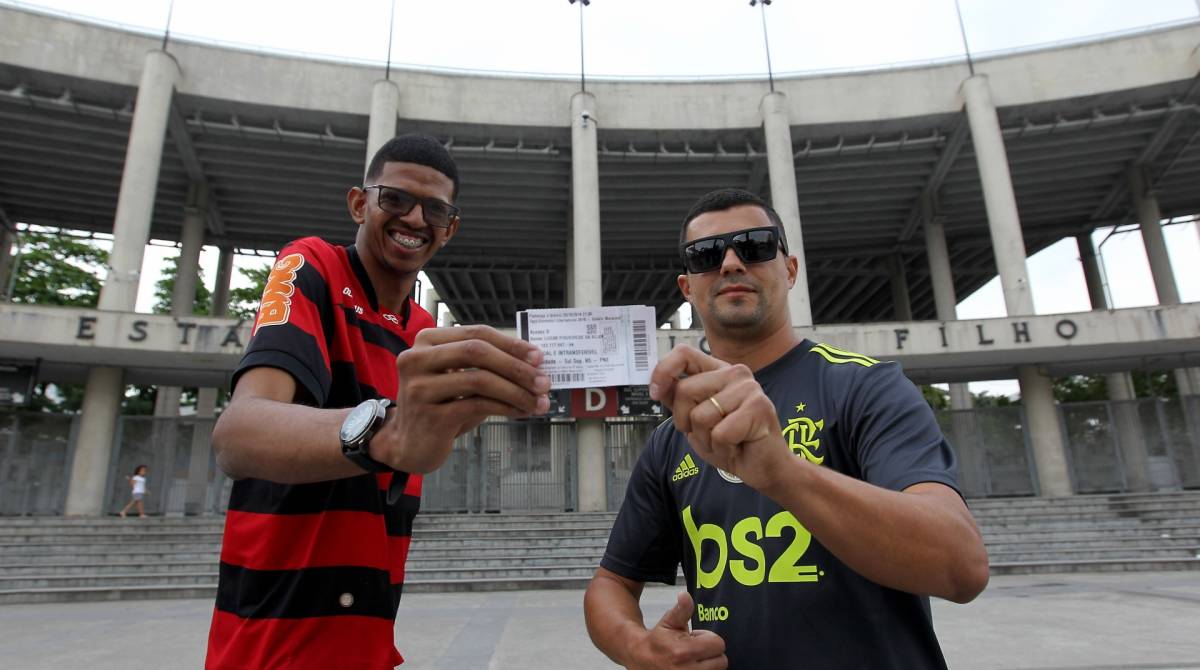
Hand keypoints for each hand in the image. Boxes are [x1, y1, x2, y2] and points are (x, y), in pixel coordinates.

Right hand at [370, 325, 550, 472]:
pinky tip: (521, 412)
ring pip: (479, 380)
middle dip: (516, 366)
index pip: (476, 332)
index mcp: (427, 341)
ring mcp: (420, 387)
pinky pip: (477, 405)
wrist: (408, 444)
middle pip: (477, 352)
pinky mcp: (429, 415)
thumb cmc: (441, 407)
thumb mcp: (460, 379)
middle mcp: (417, 359)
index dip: (510, 343)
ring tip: (539, 401)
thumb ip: (487, 366)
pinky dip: (506, 407)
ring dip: (516, 390)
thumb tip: (533, 364)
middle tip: (544, 381)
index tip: (539, 357)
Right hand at [627, 591, 726, 669]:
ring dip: (709, 664)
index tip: (695, 638)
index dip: (708, 638)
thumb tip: (685, 595)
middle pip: (721, 661)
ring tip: (694, 658)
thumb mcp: (669, 621)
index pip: (718, 644)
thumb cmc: (658, 640)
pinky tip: (693, 665)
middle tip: (696, 650)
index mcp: (683, 652)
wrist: (641, 659)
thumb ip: (682, 609)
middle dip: (711, 653)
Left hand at [649, 345, 791, 491]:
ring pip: (700, 416)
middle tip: (708, 434)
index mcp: (718, 371)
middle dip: (685, 422)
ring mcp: (749, 388)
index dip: (663, 371)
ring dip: (706, 439)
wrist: (764, 468)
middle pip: (684, 390)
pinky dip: (722, 448)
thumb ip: (678, 399)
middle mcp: (734, 373)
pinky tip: (737, 447)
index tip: (656, 393)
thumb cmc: (730, 443)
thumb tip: (656, 384)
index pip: (684, 354)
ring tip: (725, 441)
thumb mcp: (694, 420)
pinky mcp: (759, 408)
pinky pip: (719, 434)